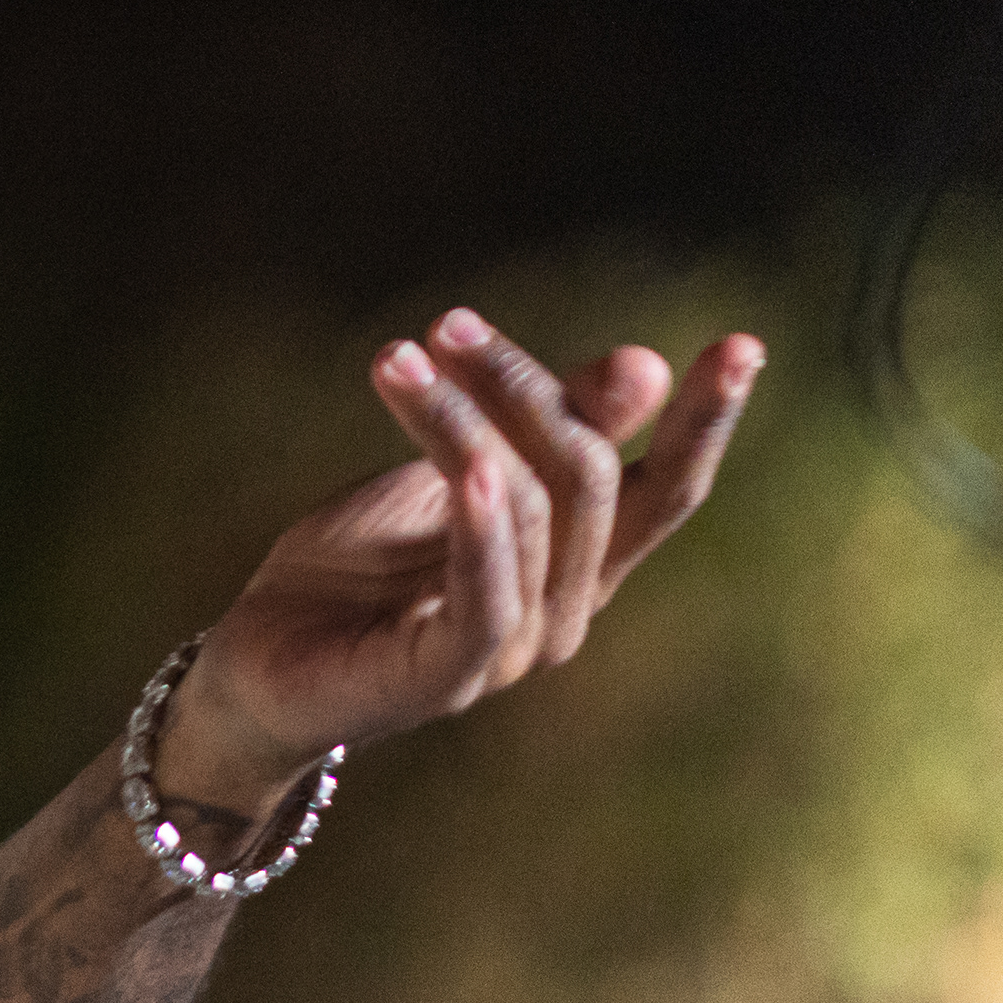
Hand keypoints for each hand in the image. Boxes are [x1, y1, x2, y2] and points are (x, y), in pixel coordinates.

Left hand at [159, 310, 761, 810]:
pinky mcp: (445, 680)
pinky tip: (471, 469)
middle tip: (450, 322)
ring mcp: (511, 652)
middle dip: (524, 385)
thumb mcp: (452, 474)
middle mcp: (563, 611)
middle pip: (585, 477)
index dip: (705, 423)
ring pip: (522, 511)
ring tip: (397, 358)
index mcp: (577, 564)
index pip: (665, 490)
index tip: (744, 345)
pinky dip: (483, 530)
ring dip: (459, 420)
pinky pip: (486, 599)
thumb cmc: (359, 566)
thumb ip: (541, 429)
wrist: (258, 659)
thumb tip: (644, 361)